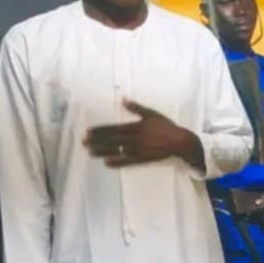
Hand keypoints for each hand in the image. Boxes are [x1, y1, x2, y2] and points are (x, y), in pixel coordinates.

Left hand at [86, 99, 203, 170]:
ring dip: (103, 151)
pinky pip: (128, 161)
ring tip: (91, 152)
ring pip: (118, 150)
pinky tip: (107, 163)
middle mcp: (135, 139)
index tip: (88, 132)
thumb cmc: (167, 126)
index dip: (100, 131)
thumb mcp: (152, 114)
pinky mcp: (144, 158)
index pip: (114, 129)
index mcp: (136, 127)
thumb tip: (123, 99)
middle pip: (112, 140)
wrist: (180, 141)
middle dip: (97, 141)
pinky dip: (118, 162)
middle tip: (83, 142)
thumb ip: (136, 108)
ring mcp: (139, 150)